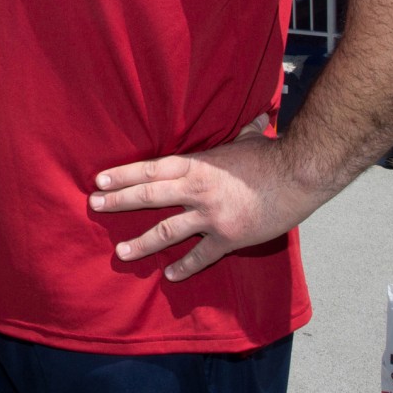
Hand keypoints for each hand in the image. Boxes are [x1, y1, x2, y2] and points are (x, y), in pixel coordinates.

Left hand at [88, 116, 318, 281]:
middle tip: (94, 206)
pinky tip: (170, 276)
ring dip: (141, 242)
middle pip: (149, 195)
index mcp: (197, 163)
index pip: (150, 168)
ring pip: (167, 230)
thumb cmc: (271, 153)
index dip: (123, 174)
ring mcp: (211, 215)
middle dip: (118, 201)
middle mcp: (197, 188)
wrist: (298, 175)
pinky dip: (185, 267)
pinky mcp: (228, 238)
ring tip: (120, 251)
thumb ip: (238, 132)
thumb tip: (252, 116)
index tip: (100, 180)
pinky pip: (201, 256)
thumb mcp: (246, 137)